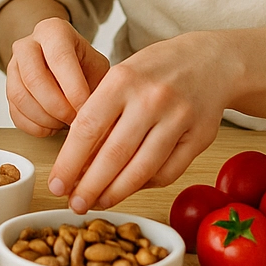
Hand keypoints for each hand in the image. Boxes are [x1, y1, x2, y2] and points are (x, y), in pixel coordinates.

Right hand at [6, 16, 110, 136]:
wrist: (65, 66)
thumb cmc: (84, 66)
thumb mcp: (98, 67)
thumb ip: (98, 84)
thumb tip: (97, 112)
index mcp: (53, 31)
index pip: (60, 58)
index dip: (74, 88)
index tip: (86, 109)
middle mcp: (27, 44)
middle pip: (33, 78)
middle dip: (57, 107)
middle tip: (75, 120)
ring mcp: (13, 66)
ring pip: (20, 97)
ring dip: (45, 118)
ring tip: (65, 123)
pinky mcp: (8, 88)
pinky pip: (15, 112)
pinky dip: (35, 126)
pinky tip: (52, 126)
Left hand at [48, 31, 229, 210]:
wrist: (209, 61)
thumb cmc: (155, 71)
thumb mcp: (120, 78)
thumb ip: (99, 114)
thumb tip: (75, 163)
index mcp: (122, 80)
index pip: (87, 128)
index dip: (68, 162)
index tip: (56, 184)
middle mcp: (151, 99)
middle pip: (114, 155)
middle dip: (90, 187)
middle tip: (75, 205)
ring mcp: (178, 119)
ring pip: (142, 170)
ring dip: (116, 193)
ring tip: (99, 202)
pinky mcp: (200, 137)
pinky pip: (167, 173)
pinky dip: (145, 185)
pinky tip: (130, 187)